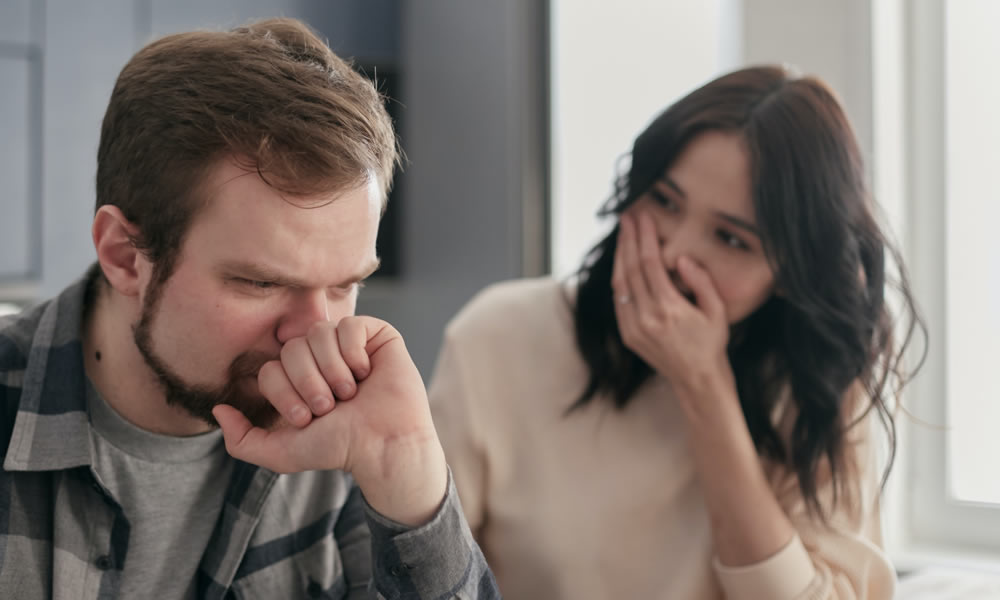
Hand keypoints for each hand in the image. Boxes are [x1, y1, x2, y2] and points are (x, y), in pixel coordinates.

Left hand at [212, 316, 447, 526]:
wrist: (383, 445)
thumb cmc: (340, 448)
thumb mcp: (282, 453)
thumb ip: (242, 440)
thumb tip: (218, 410)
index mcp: (297, 380)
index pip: (271, 368)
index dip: (285, 394)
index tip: (309, 418)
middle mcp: (320, 358)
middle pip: (292, 348)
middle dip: (308, 383)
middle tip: (330, 406)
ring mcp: (347, 343)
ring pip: (318, 334)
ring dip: (333, 371)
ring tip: (350, 393)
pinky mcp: (375, 334)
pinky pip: (349, 325)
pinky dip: (354, 353)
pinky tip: (366, 373)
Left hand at [611, 212, 733, 401]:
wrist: (697, 380)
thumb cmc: (711, 344)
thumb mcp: (716, 311)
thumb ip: (701, 282)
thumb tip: (683, 259)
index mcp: (669, 308)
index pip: (650, 263)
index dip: (644, 237)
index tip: (642, 218)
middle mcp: (646, 318)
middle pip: (630, 269)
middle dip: (627, 240)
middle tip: (626, 218)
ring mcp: (634, 328)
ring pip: (620, 284)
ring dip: (619, 257)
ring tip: (622, 236)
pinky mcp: (628, 336)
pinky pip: (620, 301)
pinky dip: (620, 280)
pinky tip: (623, 265)